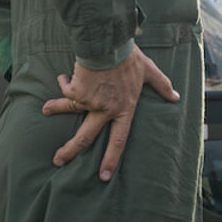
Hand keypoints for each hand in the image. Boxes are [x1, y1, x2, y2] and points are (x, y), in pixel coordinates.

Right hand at [39, 48, 179, 181]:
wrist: (110, 44)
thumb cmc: (129, 57)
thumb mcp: (148, 71)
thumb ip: (162, 85)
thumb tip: (176, 97)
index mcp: (124, 109)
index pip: (119, 140)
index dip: (111, 159)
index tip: (103, 176)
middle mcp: (106, 110)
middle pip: (86, 137)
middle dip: (69, 151)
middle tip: (58, 162)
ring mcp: (90, 102)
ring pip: (68, 109)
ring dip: (54, 109)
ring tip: (45, 110)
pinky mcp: (77, 91)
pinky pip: (66, 89)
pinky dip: (64, 81)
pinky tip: (64, 75)